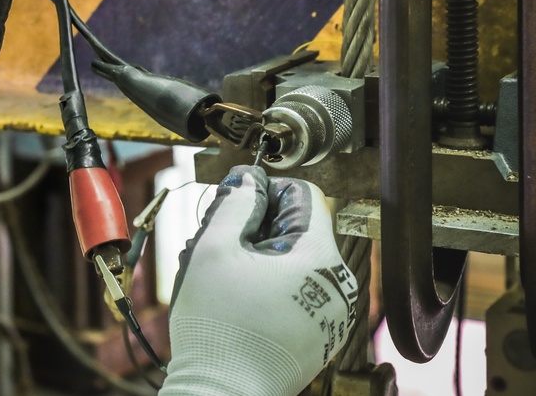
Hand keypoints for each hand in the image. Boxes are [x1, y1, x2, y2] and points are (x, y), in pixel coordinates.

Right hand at [160, 165, 357, 395]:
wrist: (223, 391)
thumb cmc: (219, 327)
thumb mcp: (214, 248)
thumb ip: (235, 203)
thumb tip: (248, 178)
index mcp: (319, 258)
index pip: (304, 196)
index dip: (266, 192)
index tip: (238, 206)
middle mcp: (337, 286)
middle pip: (299, 230)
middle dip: (257, 230)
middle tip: (223, 246)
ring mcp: (332, 315)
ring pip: (296, 263)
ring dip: (260, 260)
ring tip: (227, 279)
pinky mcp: (319, 336)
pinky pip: (299, 294)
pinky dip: (270, 289)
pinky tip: (240, 302)